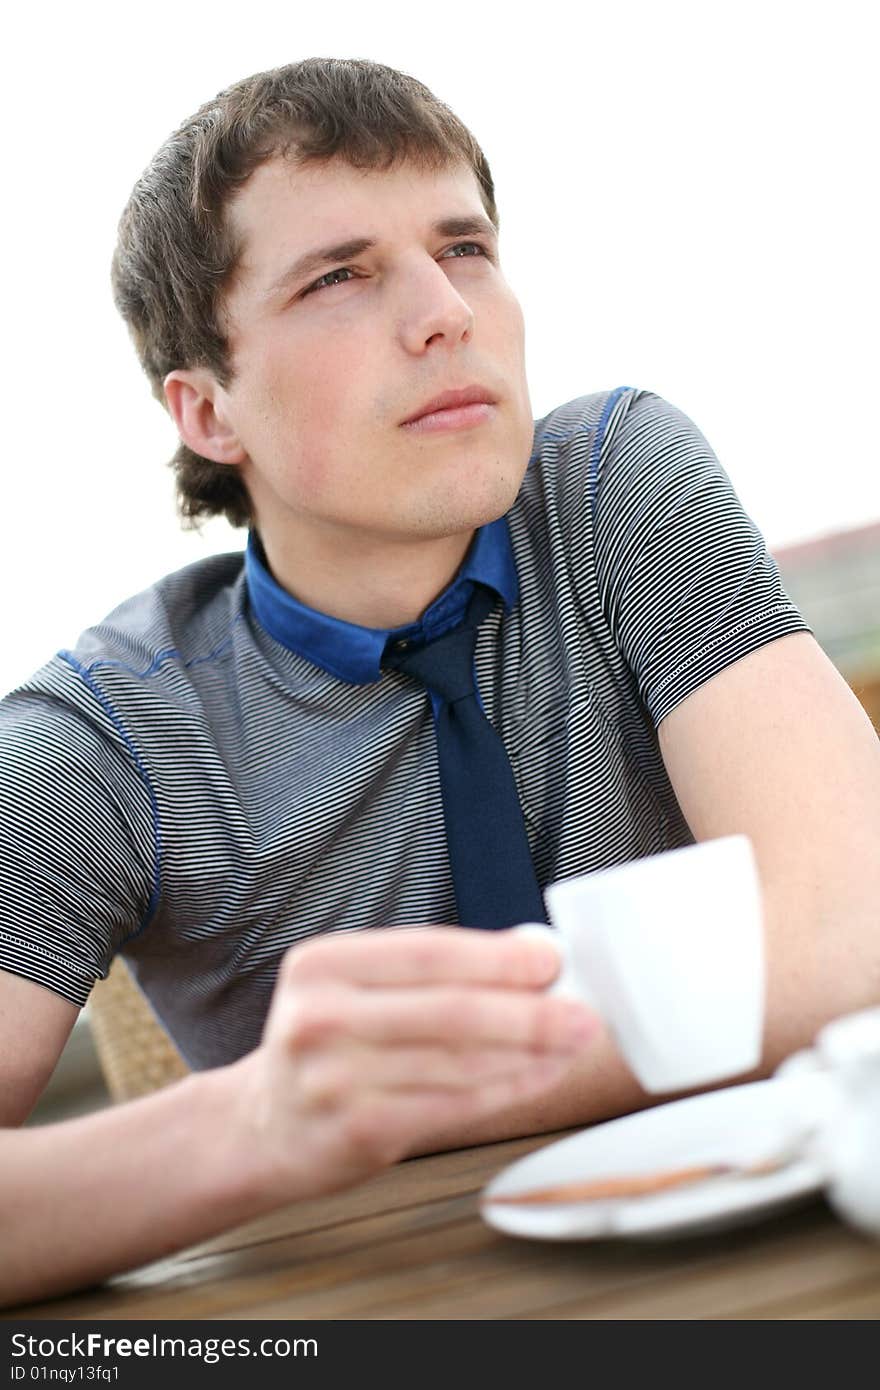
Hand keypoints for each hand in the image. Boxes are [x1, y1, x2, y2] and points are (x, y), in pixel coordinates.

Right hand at [230, 926, 596, 1203]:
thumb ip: (434, 970)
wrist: (264, 1126)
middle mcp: (319, 1017)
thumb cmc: (329, 1047)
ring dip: (529, 1054)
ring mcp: (333, 1079)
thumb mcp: (357, 989)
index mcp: (321, 964)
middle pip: (449, 1011)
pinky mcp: (356, 1131)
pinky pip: (453, 1108)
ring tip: (572, 1044)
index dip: (496, 957)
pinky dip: (506, 1090)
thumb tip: (532, 950)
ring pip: (458, 1064)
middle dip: (529, 1012)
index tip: (551, 959)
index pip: (426, 952)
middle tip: (582, 1012)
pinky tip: (538, 1076)